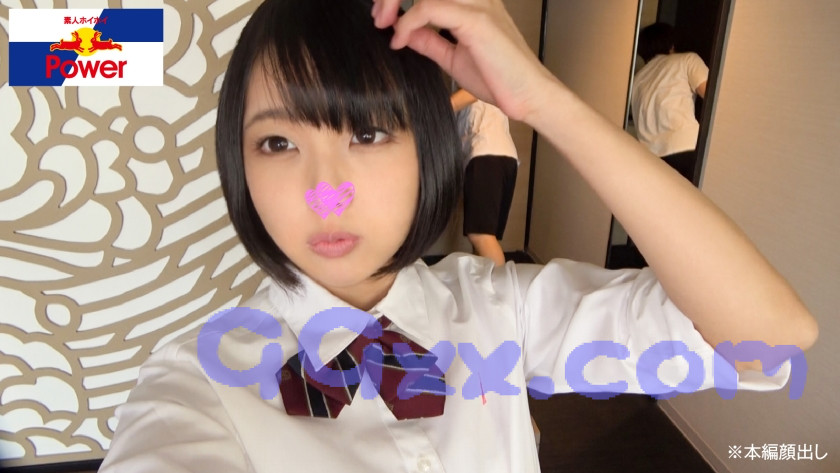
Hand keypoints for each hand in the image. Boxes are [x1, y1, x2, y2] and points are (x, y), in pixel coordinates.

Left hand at [371, 0, 556, 122]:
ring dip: (394, 1)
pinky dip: (408, 23)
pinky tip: (400, 40)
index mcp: (472, 0)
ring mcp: (478, 3)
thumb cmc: (499, 78)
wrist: (529, 97)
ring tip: (383, 24)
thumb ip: (429, 40)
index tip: (383, 17)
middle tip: (378, 17)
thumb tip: (403, 32)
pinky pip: (429, 8)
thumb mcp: (452, 57)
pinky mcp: (477, 20)